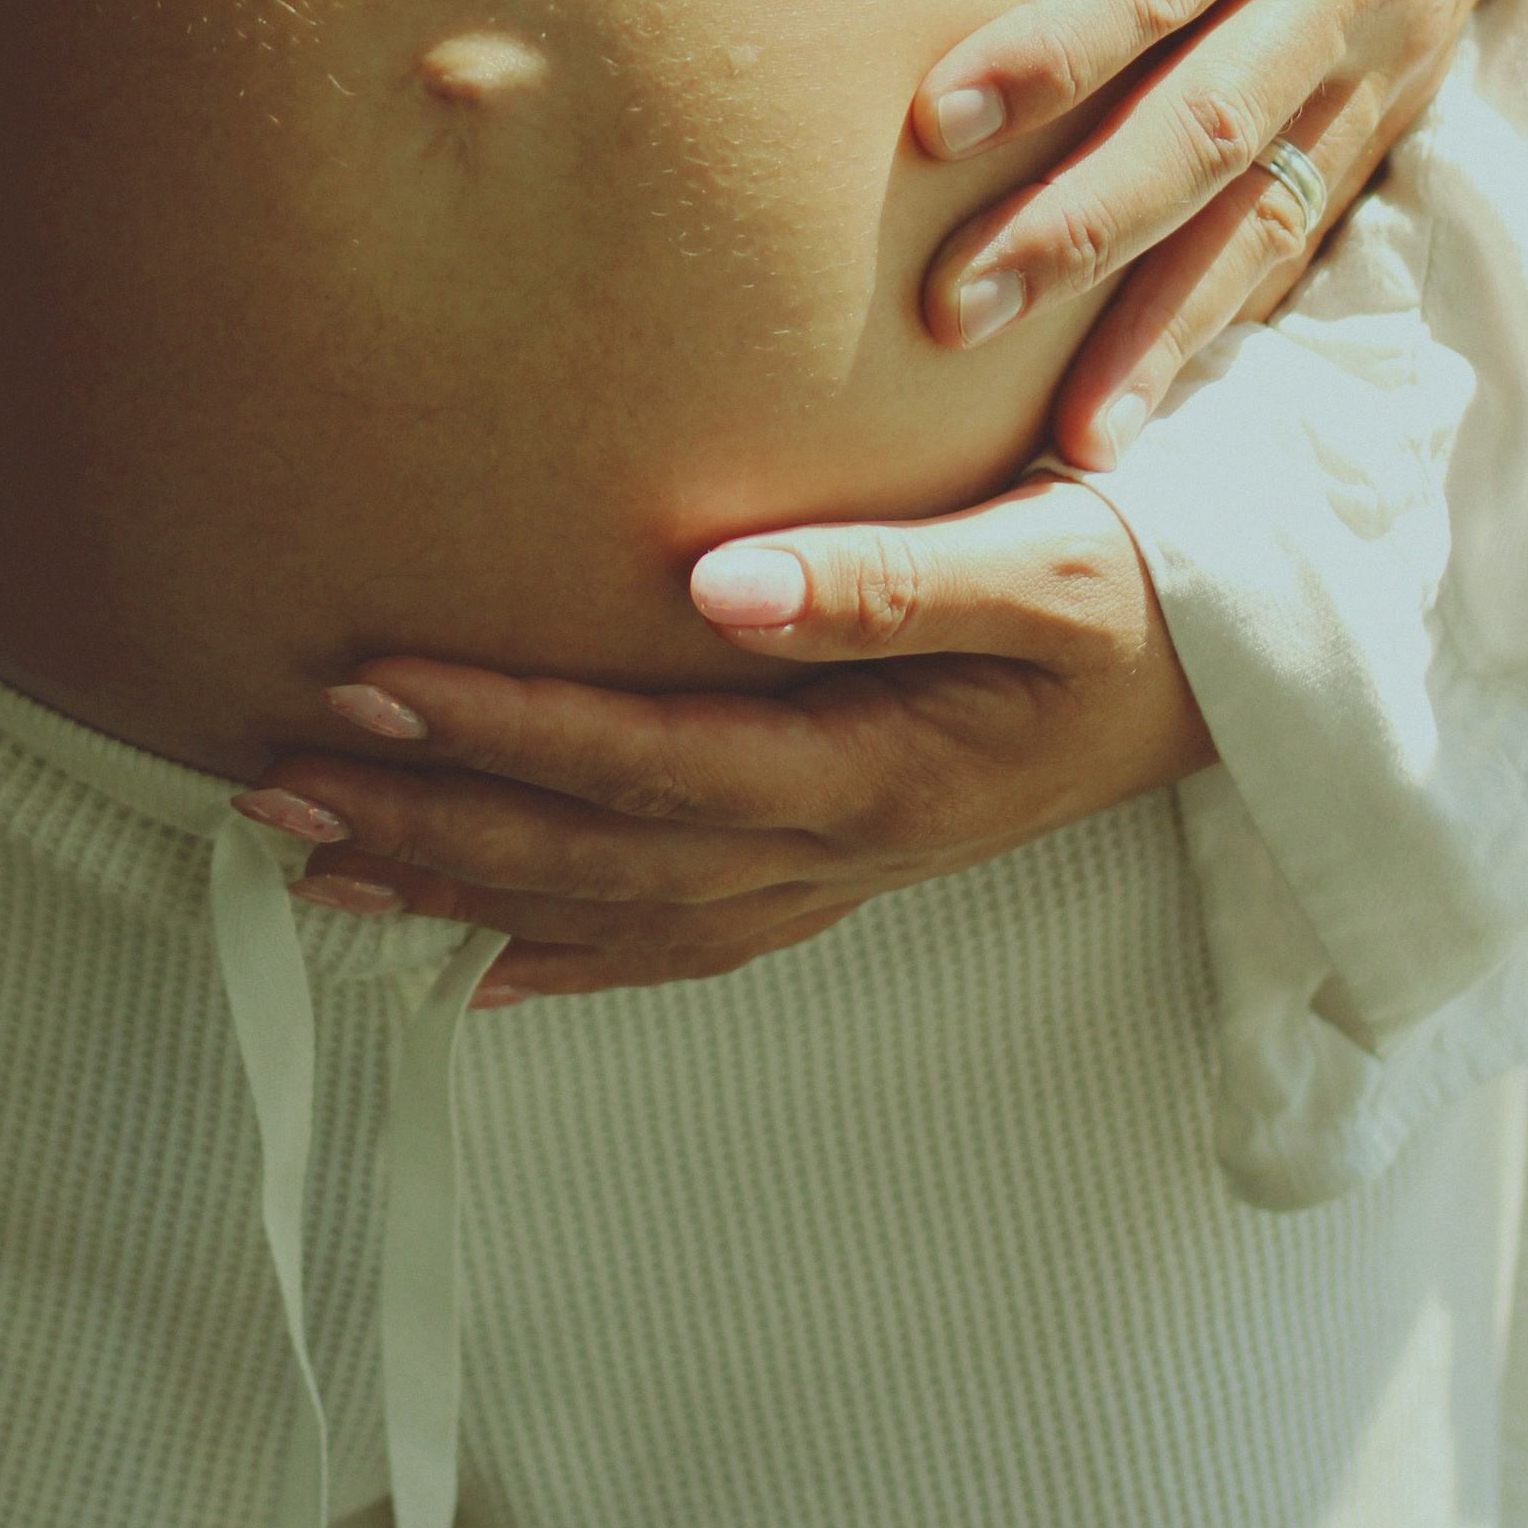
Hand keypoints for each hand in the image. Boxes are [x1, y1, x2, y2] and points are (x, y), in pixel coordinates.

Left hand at [241, 481, 1212, 1001]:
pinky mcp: (844, 869)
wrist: (1253, 676)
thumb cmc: (1150, 587)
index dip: (501, 730)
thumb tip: (721, 584)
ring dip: (460, 888)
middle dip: (429, 820)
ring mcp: (838, 874)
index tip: (368, 683)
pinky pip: (686, 940)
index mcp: (874, 771)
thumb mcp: (1050, 560)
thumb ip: (892, 577)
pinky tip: (474, 968)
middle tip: (274, 781)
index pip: (646, 759)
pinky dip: (574, 958)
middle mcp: (838, 848)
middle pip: (596, 855)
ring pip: (615, 908)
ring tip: (312, 861)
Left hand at [910, 0, 1527, 465]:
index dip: (1044, 50)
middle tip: (951, 310)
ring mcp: (1382, 41)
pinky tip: (1163, 403)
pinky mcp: (1395, 84)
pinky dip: (1240, 314)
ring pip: (1264, 202)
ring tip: (1072, 437)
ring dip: (1164, 319)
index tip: (936, 123)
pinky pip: (1312, 216)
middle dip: (1077, 225)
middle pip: (1201, 117)